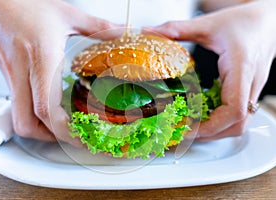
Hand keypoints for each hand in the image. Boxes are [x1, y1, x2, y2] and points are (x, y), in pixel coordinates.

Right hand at [0, 0, 122, 144]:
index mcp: (40, 57)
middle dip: (50, 138)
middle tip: (72, 137)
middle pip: (27, 123)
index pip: (46, 107)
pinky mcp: (7, 75)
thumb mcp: (66, 14)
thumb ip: (97, 25)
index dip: (62, 129)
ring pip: (18, 117)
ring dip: (39, 130)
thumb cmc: (24, 3)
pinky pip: (17, 105)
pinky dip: (32, 115)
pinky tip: (47, 108)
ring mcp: (11, 76)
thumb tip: (121, 31)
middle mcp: (23, 72)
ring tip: (60, 128)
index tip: (79, 136)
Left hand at [143, 0, 275, 139]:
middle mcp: (250, 83)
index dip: (210, 125)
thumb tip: (149, 32)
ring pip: (240, 123)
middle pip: (237, 124)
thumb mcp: (207, 24)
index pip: (234, 109)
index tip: (187, 128)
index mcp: (241, 67)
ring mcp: (252, 89)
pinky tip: (203, 116)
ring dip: (215, 131)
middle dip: (209, 133)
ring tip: (190, 127)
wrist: (267, 21)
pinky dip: (220, 122)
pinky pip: (238, 115)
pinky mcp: (249, 91)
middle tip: (183, 132)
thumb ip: (177, 29)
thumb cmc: (244, 21)